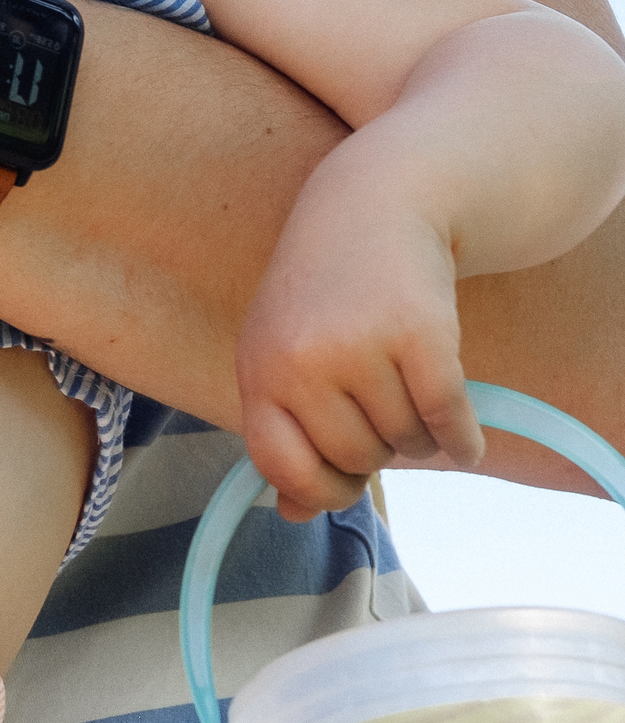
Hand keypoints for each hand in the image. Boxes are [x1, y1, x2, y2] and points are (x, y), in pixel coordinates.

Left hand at [238, 188, 484, 519]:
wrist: (372, 208)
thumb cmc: (323, 296)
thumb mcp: (282, 355)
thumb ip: (284, 432)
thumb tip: (292, 515)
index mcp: (258, 370)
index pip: (280, 466)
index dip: (317, 490)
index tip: (342, 482)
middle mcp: (301, 362)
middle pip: (355, 459)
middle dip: (376, 449)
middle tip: (379, 408)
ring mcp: (359, 347)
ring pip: (406, 444)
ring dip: (419, 433)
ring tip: (406, 386)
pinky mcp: (420, 335)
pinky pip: (449, 421)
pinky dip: (464, 437)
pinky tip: (463, 431)